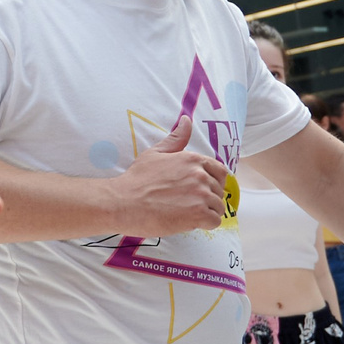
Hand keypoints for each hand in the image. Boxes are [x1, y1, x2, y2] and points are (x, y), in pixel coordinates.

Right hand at [106, 116, 226, 237]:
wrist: (123, 202)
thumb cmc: (137, 179)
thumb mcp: (155, 153)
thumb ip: (176, 138)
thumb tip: (186, 120)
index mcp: (193, 159)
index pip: (220, 172)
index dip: (213, 182)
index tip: (199, 189)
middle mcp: (201, 175)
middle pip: (219, 191)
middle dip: (207, 198)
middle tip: (185, 203)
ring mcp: (201, 195)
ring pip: (218, 207)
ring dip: (206, 212)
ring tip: (185, 212)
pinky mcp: (199, 215)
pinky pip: (215, 221)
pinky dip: (205, 224)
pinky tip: (188, 220)